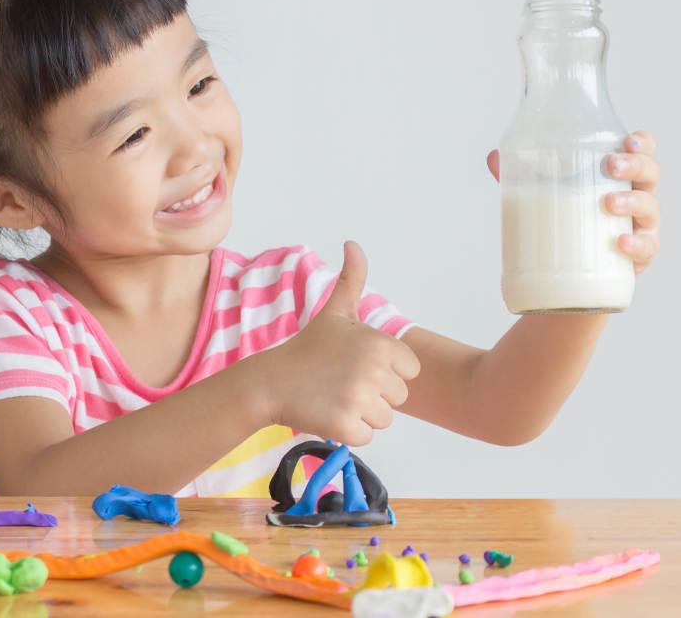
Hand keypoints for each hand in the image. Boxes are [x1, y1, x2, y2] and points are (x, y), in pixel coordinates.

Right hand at [256, 240, 420, 444]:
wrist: (270, 381)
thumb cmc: (307, 348)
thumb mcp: (335, 311)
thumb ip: (351, 278)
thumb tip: (353, 244)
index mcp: (381, 343)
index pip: (409, 371)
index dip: (386, 371)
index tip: (357, 365)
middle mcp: (375, 370)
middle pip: (398, 397)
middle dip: (374, 395)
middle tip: (342, 382)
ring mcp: (360, 400)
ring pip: (384, 419)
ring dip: (362, 414)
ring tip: (335, 397)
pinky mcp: (347, 427)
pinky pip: (367, 437)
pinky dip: (349, 431)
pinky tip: (329, 413)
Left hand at [486, 130, 660, 273]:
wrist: (570, 283)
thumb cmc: (565, 227)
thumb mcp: (544, 198)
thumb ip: (522, 177)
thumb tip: (494, 157)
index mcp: (619, 177)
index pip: (640, 151)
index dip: (641, 142)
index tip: (627, 139)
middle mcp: (637, 197)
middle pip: (650, 173)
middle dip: (634, 165)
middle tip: (611, 165)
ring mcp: (641, 227)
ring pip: (650, 207)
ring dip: (632, 201)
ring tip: (609, 203)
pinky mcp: (639, 257)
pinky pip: (646, 249)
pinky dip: (636, 244)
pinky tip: (620, 243)